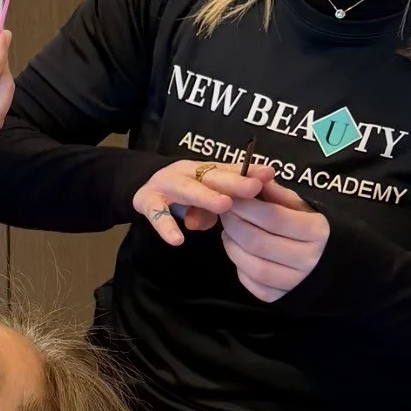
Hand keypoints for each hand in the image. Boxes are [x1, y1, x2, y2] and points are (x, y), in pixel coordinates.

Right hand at [133, 157, 274, 246]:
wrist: (141, 188)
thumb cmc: (183, 194)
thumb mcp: (205, 195)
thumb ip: (222, 202)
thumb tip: (238, 210)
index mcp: (204, 170)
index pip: (230, 170)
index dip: (249, 173)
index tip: (269, 174)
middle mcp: (186, 172)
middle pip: (212, 177)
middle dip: (234, 183)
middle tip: (254, 188)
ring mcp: (165, 185)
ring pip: (187, 190)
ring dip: (206, 197)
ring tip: (224, 205)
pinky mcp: (145, 201)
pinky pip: (157, 214)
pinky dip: (166, 226)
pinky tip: (177, 240)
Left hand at [219, 180, 329, 301]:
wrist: (327, 263)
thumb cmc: (308, 227)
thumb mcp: (299, 206)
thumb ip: (275, 192)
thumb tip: (252, 177)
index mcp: (316, 231)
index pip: (272, 217)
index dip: (246, 206)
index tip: (232, 196)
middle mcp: (308, 259)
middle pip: (257, 241)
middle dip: (233, 223)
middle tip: (225, 212)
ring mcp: (295, 282)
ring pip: (252, 265)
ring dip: (232, 245)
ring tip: (228, 231)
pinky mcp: (279, 297)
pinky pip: (251, 283)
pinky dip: (239, 267)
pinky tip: (239, 251)